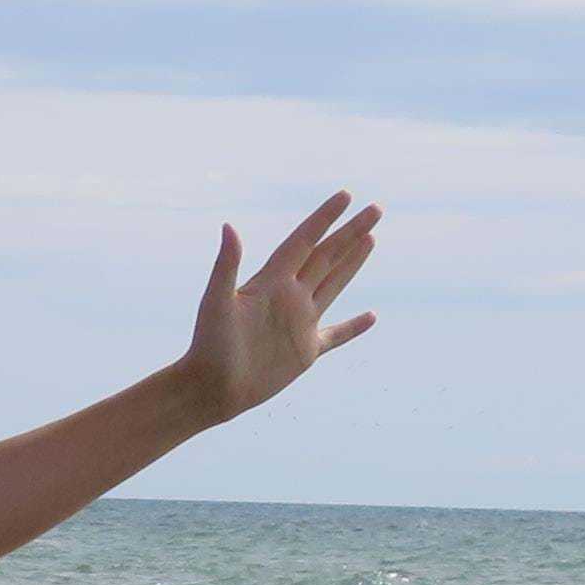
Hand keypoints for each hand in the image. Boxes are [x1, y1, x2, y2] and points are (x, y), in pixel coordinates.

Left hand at [183, 193, 380, 422]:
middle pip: (326, 256)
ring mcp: (299, 323)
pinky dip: (354, 327)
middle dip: (350, 233)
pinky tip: (372, 316)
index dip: (324, 218)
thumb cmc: (208, 345)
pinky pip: (337, 335)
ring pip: (333, 285)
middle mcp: (288, 297)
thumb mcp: (216, 302)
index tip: (346, 196)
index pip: (304, 241)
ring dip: (352, 263)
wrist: (210, 388)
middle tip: (376, 210)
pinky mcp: (305, 352)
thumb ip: (226, 265)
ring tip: (371, 239)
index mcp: (271, 281)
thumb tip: (229, 226)